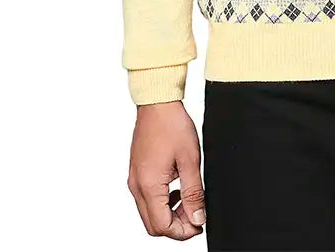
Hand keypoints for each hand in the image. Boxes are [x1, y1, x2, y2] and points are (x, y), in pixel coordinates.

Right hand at [127, 100, 205, 238]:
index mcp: (149, 185)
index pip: (162, 226)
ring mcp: (134, 179)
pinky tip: (177, 189)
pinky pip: (146, 198)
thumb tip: (198, 218)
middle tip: (196, 215)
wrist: (157, 102)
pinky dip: (162, 202)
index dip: (183, 231)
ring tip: (189, 201)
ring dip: (169, 214)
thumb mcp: (190, 160)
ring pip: (149, 213)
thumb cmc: (172, 125)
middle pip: (153, 225)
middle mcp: (137, 186)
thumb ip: (194, 193)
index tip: (200, 224)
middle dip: (176, 226)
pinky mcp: (136, 172)